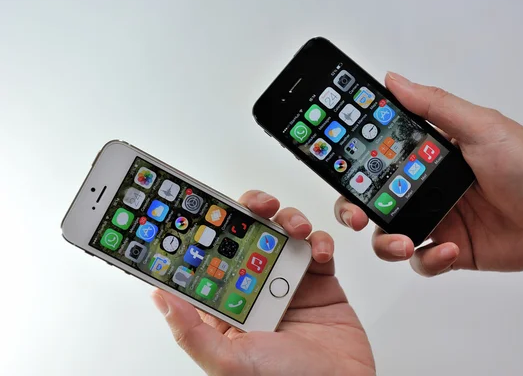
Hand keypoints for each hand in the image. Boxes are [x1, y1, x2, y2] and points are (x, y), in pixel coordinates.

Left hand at [152, 190, 375, 375]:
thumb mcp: (230, 361)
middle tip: (259, 205)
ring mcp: (287, 282)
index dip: (207, 233)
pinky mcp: (318, 281)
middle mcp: (255, 291)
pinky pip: (316, 247)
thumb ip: (192, 332)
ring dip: (289, 220)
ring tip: (296, 227)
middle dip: (252, 213)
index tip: (208, 211)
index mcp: (228, 308)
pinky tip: (319, 250)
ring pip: (282, 235)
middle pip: (248, 238)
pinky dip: (320, 240)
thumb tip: (159, 297)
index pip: (210, 261)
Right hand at [335, 72, 522, 275]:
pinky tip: (449, 249)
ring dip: (385, 241)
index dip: (352, 163)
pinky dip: (428, 259)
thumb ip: (433, 106)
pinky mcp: (450, 250)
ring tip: (402, 240)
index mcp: (426, 156)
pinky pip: (421, 260)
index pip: (377, 157)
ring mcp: (436, 219)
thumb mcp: (480, 127)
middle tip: (354, 213)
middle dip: (353, 208)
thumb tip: (394, 80)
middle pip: (371, 200)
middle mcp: (425, 188)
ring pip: (387, 235)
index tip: (336, 166)